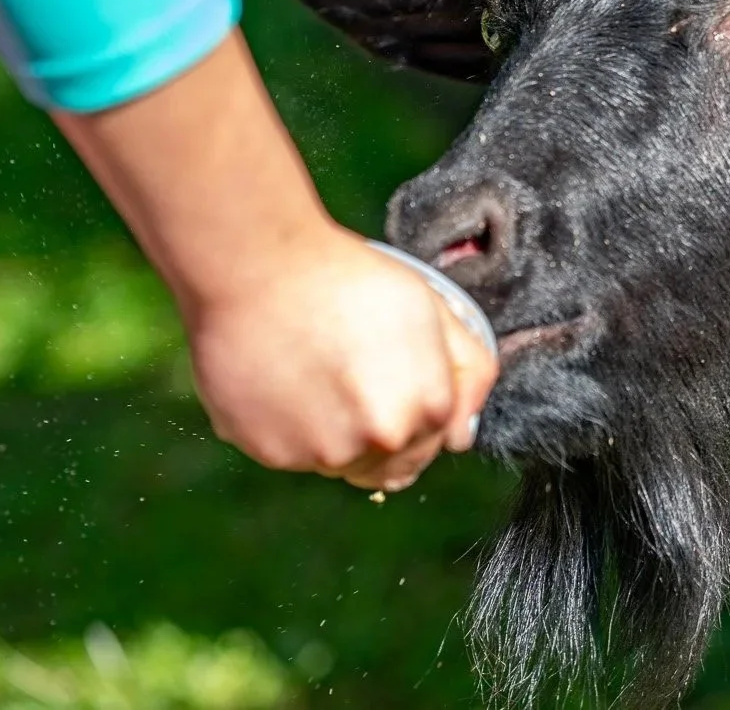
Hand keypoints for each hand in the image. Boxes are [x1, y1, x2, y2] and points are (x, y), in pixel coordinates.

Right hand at [53, 31, 497, 491]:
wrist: (261, 268)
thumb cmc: (348, 278)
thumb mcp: (432, 308)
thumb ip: (469, 372)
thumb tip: (465, 433)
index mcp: (429, 407)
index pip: (439, 439)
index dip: (419, 401)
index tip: (394, 368)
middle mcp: (382, 441)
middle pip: (395, 461)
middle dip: (384, 427)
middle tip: (356, 371)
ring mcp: (325, 453)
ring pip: (344, 461)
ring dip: (338, 431)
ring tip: (319, 369)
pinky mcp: (272, 453)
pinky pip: (294, 454)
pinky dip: (292, 427)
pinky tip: (286, 377)